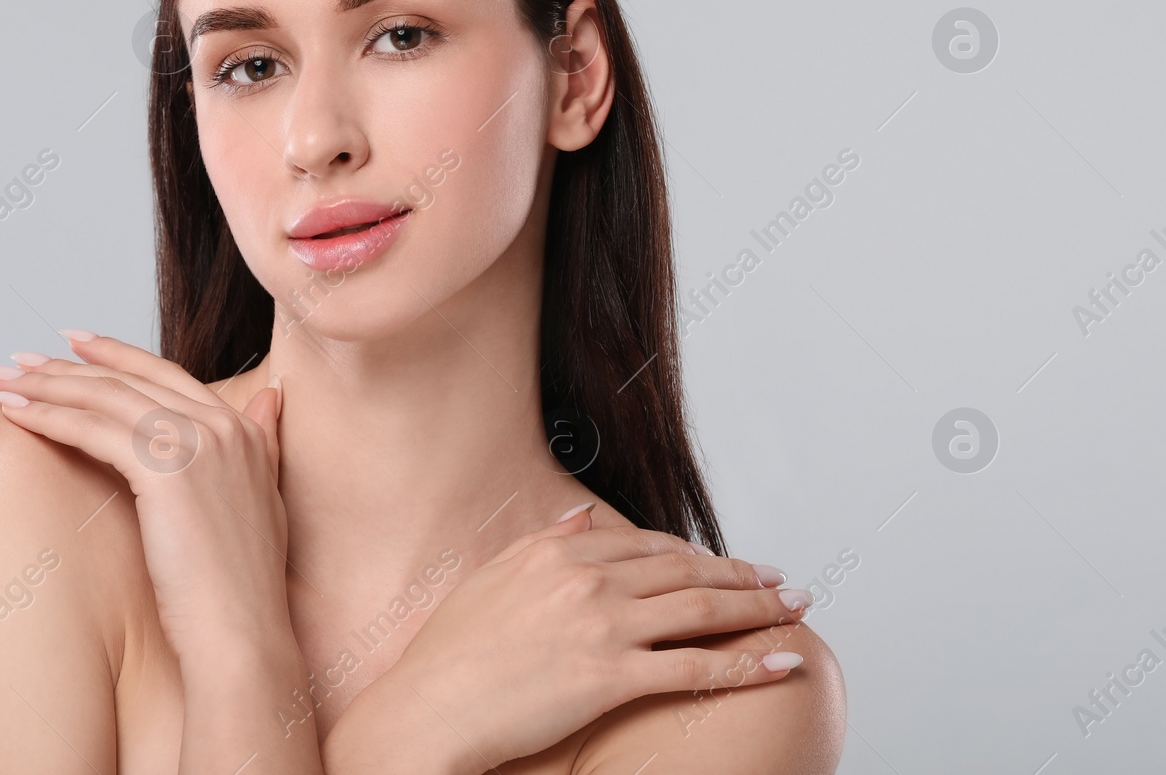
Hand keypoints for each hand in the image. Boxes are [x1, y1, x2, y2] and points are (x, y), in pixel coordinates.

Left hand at [0, 334, 291, 661]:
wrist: (243, 635)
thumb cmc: (240, 588)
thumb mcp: (261, 500)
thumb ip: (261, 443)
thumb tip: (270, 399)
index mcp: (242, 429)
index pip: (165, 373)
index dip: (115, 355)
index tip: (71, 344)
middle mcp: (223, 425)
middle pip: (129, 379)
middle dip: (67, 366)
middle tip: (19, 360)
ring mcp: (197, 443)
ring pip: (106, 397)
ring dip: (46, 386)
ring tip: (3, 383)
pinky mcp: (166, 469)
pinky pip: (94, 430)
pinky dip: (49, 416)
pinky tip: (16, 415)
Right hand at [335, 507, 809, 773]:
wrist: (430, 707)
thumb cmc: (451, 653)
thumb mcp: (493, 578)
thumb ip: (545, 543)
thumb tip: (586, 518)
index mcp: (560, 555)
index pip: (649, 545)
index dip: (697, 553)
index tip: (727, 563)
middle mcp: (587, 582)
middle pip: (686, 571)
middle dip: (743, 576)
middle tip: (782, 582)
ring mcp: (602, 628)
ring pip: (700, 611)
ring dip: (757, 608)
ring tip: (794, 609)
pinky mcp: (610, 678)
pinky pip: (693, 669)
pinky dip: (745, 664)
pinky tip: (778, 662)